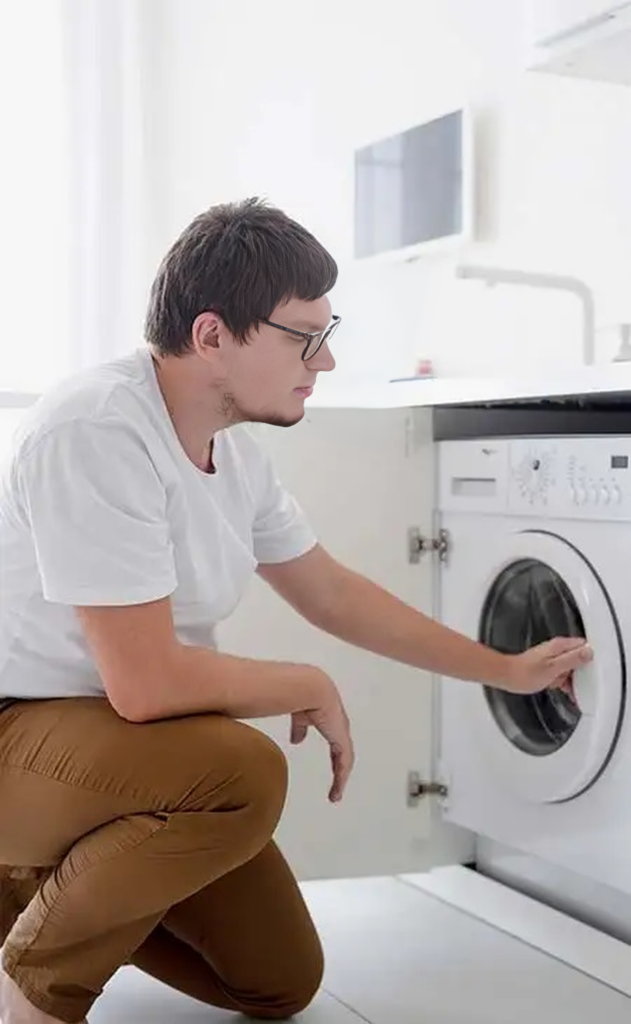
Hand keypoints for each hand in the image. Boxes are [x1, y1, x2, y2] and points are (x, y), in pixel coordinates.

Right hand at [290, 676, 354, 802]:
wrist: (310, 690)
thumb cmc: (304, 697)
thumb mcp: (300, 717)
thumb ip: (300, 728)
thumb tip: (296, 740)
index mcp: (331, 721)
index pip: (337, 743)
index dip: (335, 756)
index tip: (333, 766)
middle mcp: (340, 728)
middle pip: (343, 754)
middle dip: (340, 769)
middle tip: (337, 785)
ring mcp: (342, 734)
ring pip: (345, 761)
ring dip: (341, 778)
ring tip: (335, 794)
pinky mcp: (342, 741)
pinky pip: (345, 764)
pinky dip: (341, 778)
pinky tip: (337, 789)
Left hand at [504, 637, 592, 695]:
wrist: (507, 676)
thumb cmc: (525, 673)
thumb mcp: (554, 668)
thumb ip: (572, 660)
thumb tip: (588, 652)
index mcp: (560, 646)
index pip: (584, 646)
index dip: (590, 658)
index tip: (591, 671)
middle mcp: (556, 649)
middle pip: (578, 657)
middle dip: (580, 671)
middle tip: (576, 682)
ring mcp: (552, 657)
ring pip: (570, 666)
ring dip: (571, 678)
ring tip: (566, 687)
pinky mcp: (547, 665)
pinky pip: (561, 672)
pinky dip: (563, 681)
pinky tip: (561, 688)